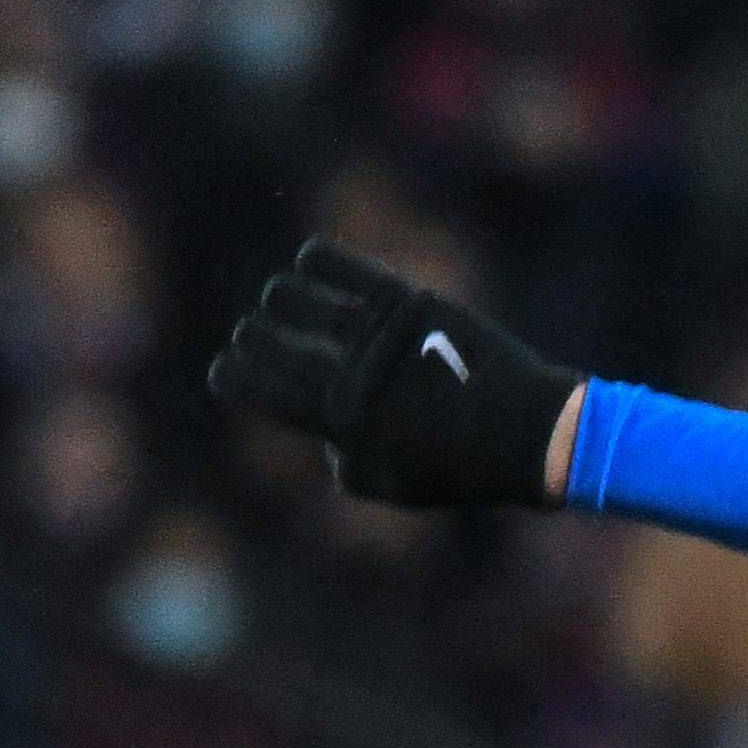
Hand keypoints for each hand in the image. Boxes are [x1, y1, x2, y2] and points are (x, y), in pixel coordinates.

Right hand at [207, 238, 578, 508]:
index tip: (222, 369)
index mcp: (342, 423)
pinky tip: (309, 260)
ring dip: (284, 298)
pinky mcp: (410, 304)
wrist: (525, 433)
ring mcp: (379, 337)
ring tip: (278, 299)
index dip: (237, 378)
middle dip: (255, 339)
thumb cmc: (461, 468)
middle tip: (249, 334)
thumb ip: (349, 469)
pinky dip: (324, 261)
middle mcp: (352, 376)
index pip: (268, 394)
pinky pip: (351, 271)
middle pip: (278, 345)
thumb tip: (327, 444)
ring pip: (305, 302)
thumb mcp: (397, 486)